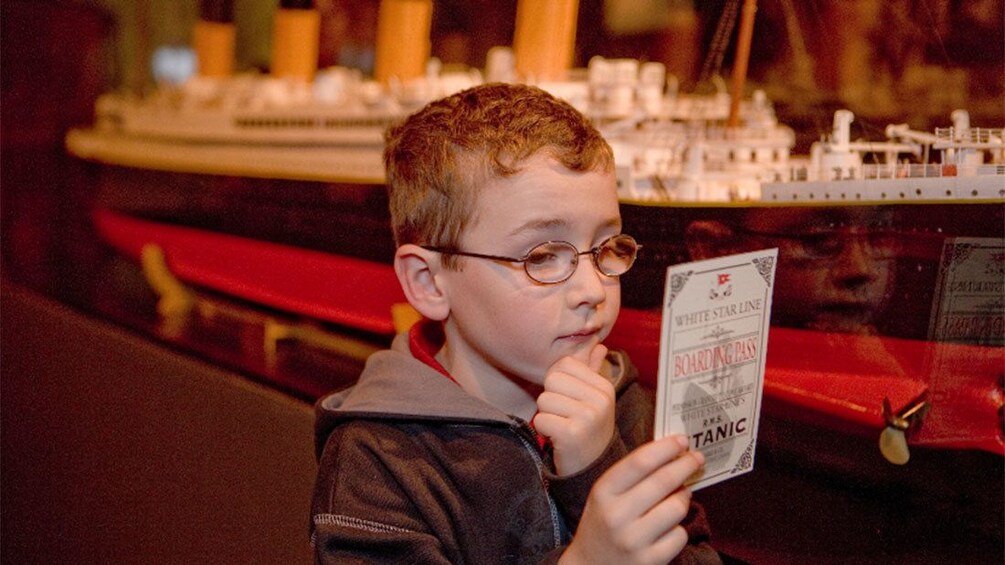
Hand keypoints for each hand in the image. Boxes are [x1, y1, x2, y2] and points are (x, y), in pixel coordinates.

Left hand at [534, 344, 613, 475]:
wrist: (592, 468)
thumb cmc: (588, 429)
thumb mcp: (595, 399)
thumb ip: (592, 371)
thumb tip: (599, 345)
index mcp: (604, 387)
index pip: (565, 363)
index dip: (558, 381)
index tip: (568, 399)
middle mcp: (600, 400)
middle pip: (552, 379)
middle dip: (550, 398)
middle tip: (564, 416)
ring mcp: (588, 417)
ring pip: (544, 399)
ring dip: (546, 415)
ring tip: (562, 427)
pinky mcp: (572, 434)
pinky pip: (540, 419)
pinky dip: (543, 430)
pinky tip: (558, 438)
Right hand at [561, 435, 704, 564]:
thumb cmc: (602, 524)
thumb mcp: (605, 495)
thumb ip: (631, 475)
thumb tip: (672, 454)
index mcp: (603, 493)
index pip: (640, 462)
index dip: (666, 448)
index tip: (682, 440)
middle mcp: (616, 516)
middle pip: (663, 481)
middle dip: (685, 465)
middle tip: (696, 458)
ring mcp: (633, 540)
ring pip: (676, 508)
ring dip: (683, 497)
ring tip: (680, 495)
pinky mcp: (649, 561)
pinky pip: (679, 535)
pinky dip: (678, 528)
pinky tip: (669, 527)